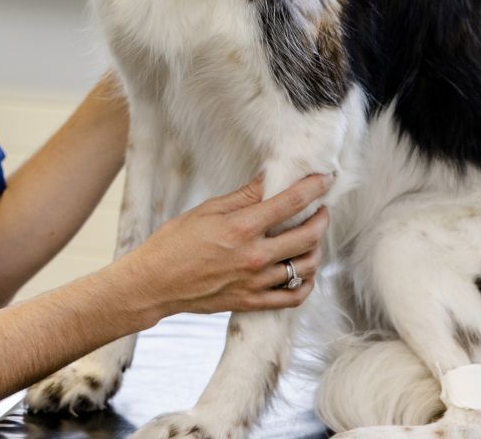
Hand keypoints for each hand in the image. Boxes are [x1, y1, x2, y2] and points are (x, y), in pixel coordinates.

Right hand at [117, 173, 330, 320]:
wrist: (156, 282)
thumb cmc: (174, 241)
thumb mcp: (207, 210)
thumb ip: (243, 197)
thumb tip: (268, 178)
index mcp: (241, 228)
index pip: (290, 203)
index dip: (313, 188)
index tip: (325, 179)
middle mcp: (255, 256)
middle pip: (307, 236)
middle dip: (321, 218)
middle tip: (321, 208)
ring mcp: (256, 282)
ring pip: (306, 267)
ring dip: (316, 249)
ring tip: (312, 237)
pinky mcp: (253, 302)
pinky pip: (294, 297)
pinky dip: (306, 283)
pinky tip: (304, 271)